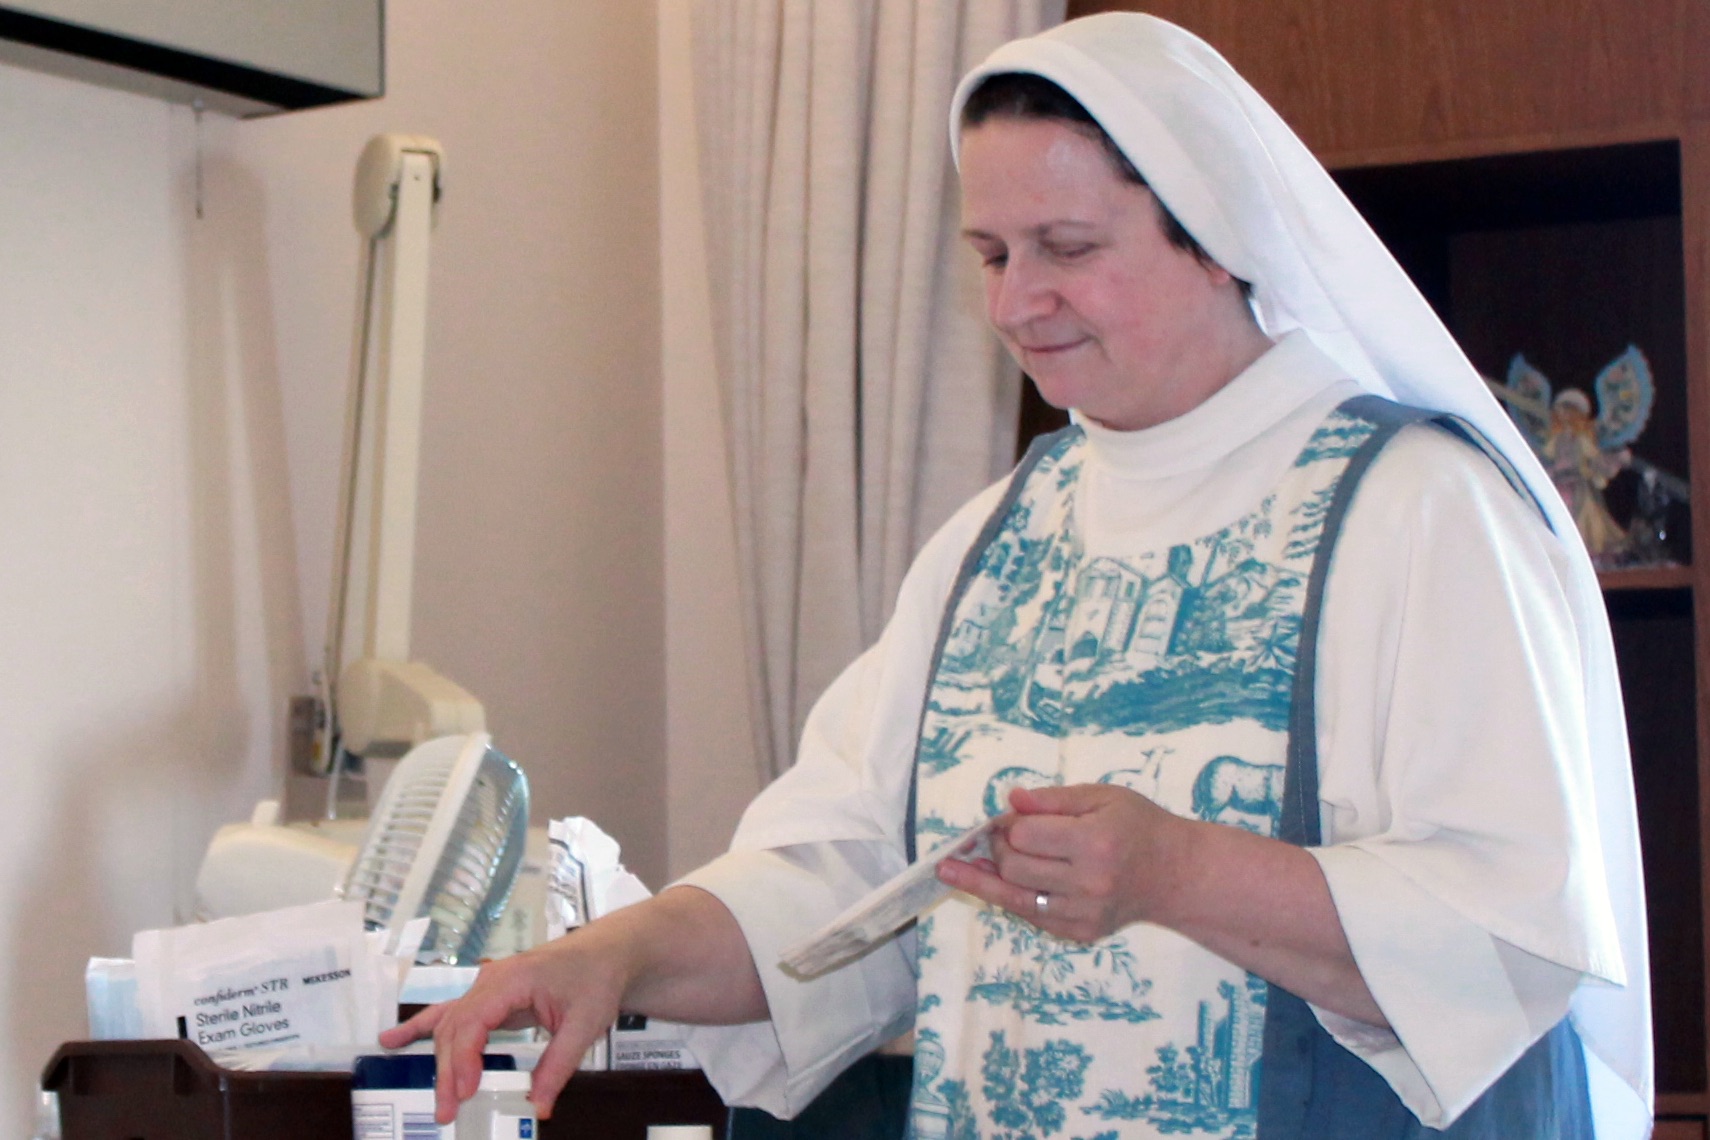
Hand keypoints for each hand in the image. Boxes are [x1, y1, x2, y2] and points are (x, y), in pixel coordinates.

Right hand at [379, 925, 632, 1122]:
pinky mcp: (490, 998)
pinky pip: (450, 1014)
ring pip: (451, 1027)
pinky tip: (394, 1041)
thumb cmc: (595, 978)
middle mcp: (491, 981)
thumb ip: (558, 1066)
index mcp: (512, 980)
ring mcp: (487, 988)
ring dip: (440, 1062)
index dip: (465, 1059)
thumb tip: (538, 1108)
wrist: (604, 954)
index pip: (474, 1022)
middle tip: (448, 1112)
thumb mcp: (584, 1024)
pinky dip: (422, 1028)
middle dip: (449, 1072)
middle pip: (456, 1029)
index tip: (465, 1093)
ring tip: (436, 1099)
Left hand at [936, 783, 1192, 941]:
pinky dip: (1011, 897)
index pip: (1025, 837)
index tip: (1005, 818)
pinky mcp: (1080, 934)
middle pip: (1014, 870)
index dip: (1007, 825)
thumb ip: (1053, 799)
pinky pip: (1030, 916)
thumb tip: (1010, 800)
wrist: (1176, 874)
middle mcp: (1088, 883)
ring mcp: (1083, 914)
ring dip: (987, 880)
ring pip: (1013, 900)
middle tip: (997, 838)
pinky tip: (995, 883)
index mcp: (1094, 842)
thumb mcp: (1102, 796)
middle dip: (997, 850)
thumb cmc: (1138, 826)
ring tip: (953, 867)